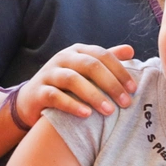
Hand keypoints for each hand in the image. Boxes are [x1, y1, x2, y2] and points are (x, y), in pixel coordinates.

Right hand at [16, 44, 137, 125]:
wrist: (31, 100)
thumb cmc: (66, 85)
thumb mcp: (85, 70)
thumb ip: (106, 60)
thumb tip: (131, 50)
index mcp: (78, 51)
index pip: (103, 55)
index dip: (120, 71)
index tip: (134, 89)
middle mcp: (63, 58)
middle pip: (90, 65)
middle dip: (111, 84)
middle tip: (126, 102)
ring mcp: (49, 73)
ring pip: (72, 80)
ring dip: (93, 95)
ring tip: (109, 111)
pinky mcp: (38, 92)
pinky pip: (55, 96)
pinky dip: (72, 105)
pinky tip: (87, 115)